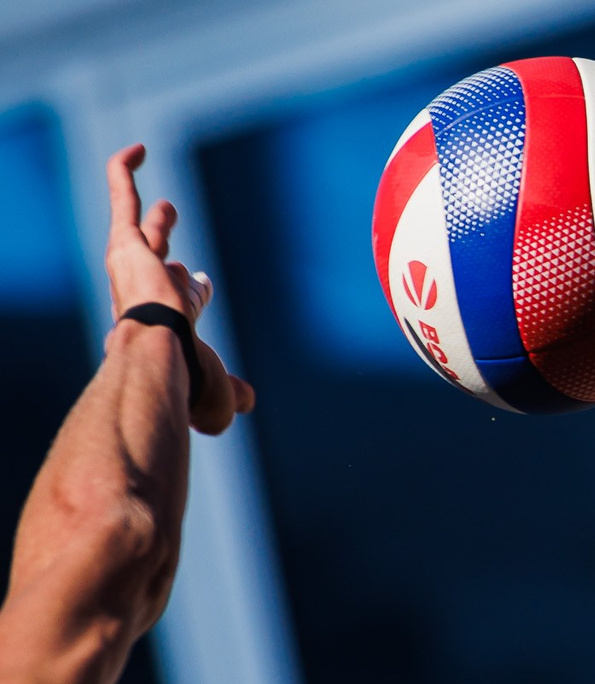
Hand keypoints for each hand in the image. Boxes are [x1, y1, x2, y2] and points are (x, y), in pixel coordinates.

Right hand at [103, 144, 252, 433]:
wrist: (158, 358)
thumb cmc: (186, 382)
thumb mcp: (217, 397)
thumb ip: (234, 396)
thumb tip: (247, 400)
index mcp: (170, 322)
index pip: (183, 296)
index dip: (194, 287)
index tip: (203, 281)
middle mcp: (148, 293)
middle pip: (159, 258)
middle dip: (164, 242)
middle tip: (171, 217)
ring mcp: (134, 266)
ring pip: (141, 228)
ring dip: (151, 211)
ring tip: (162, 191)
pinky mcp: (125, 243)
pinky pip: (124, 196)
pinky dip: (126, 172)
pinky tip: (138, 149)